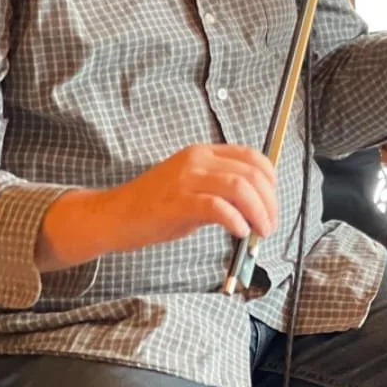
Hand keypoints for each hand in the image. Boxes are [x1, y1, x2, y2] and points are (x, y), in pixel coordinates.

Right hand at [37, 144, 278, 270]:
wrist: (112, 216)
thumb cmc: (153, 207)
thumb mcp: (192, 188)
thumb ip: (221, 191)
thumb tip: (257, 208)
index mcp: (203, 153)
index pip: (252, 157)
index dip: (271, 180)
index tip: (274, 203)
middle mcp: (197, 160)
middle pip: (251, 173)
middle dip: (270, 202)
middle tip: (271, 225)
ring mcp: (186, 179)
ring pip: (240, 187)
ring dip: (259, 212)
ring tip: (261, 232)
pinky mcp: (177, 202)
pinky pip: (217, 207)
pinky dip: (236, 220)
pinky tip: (240, 232)